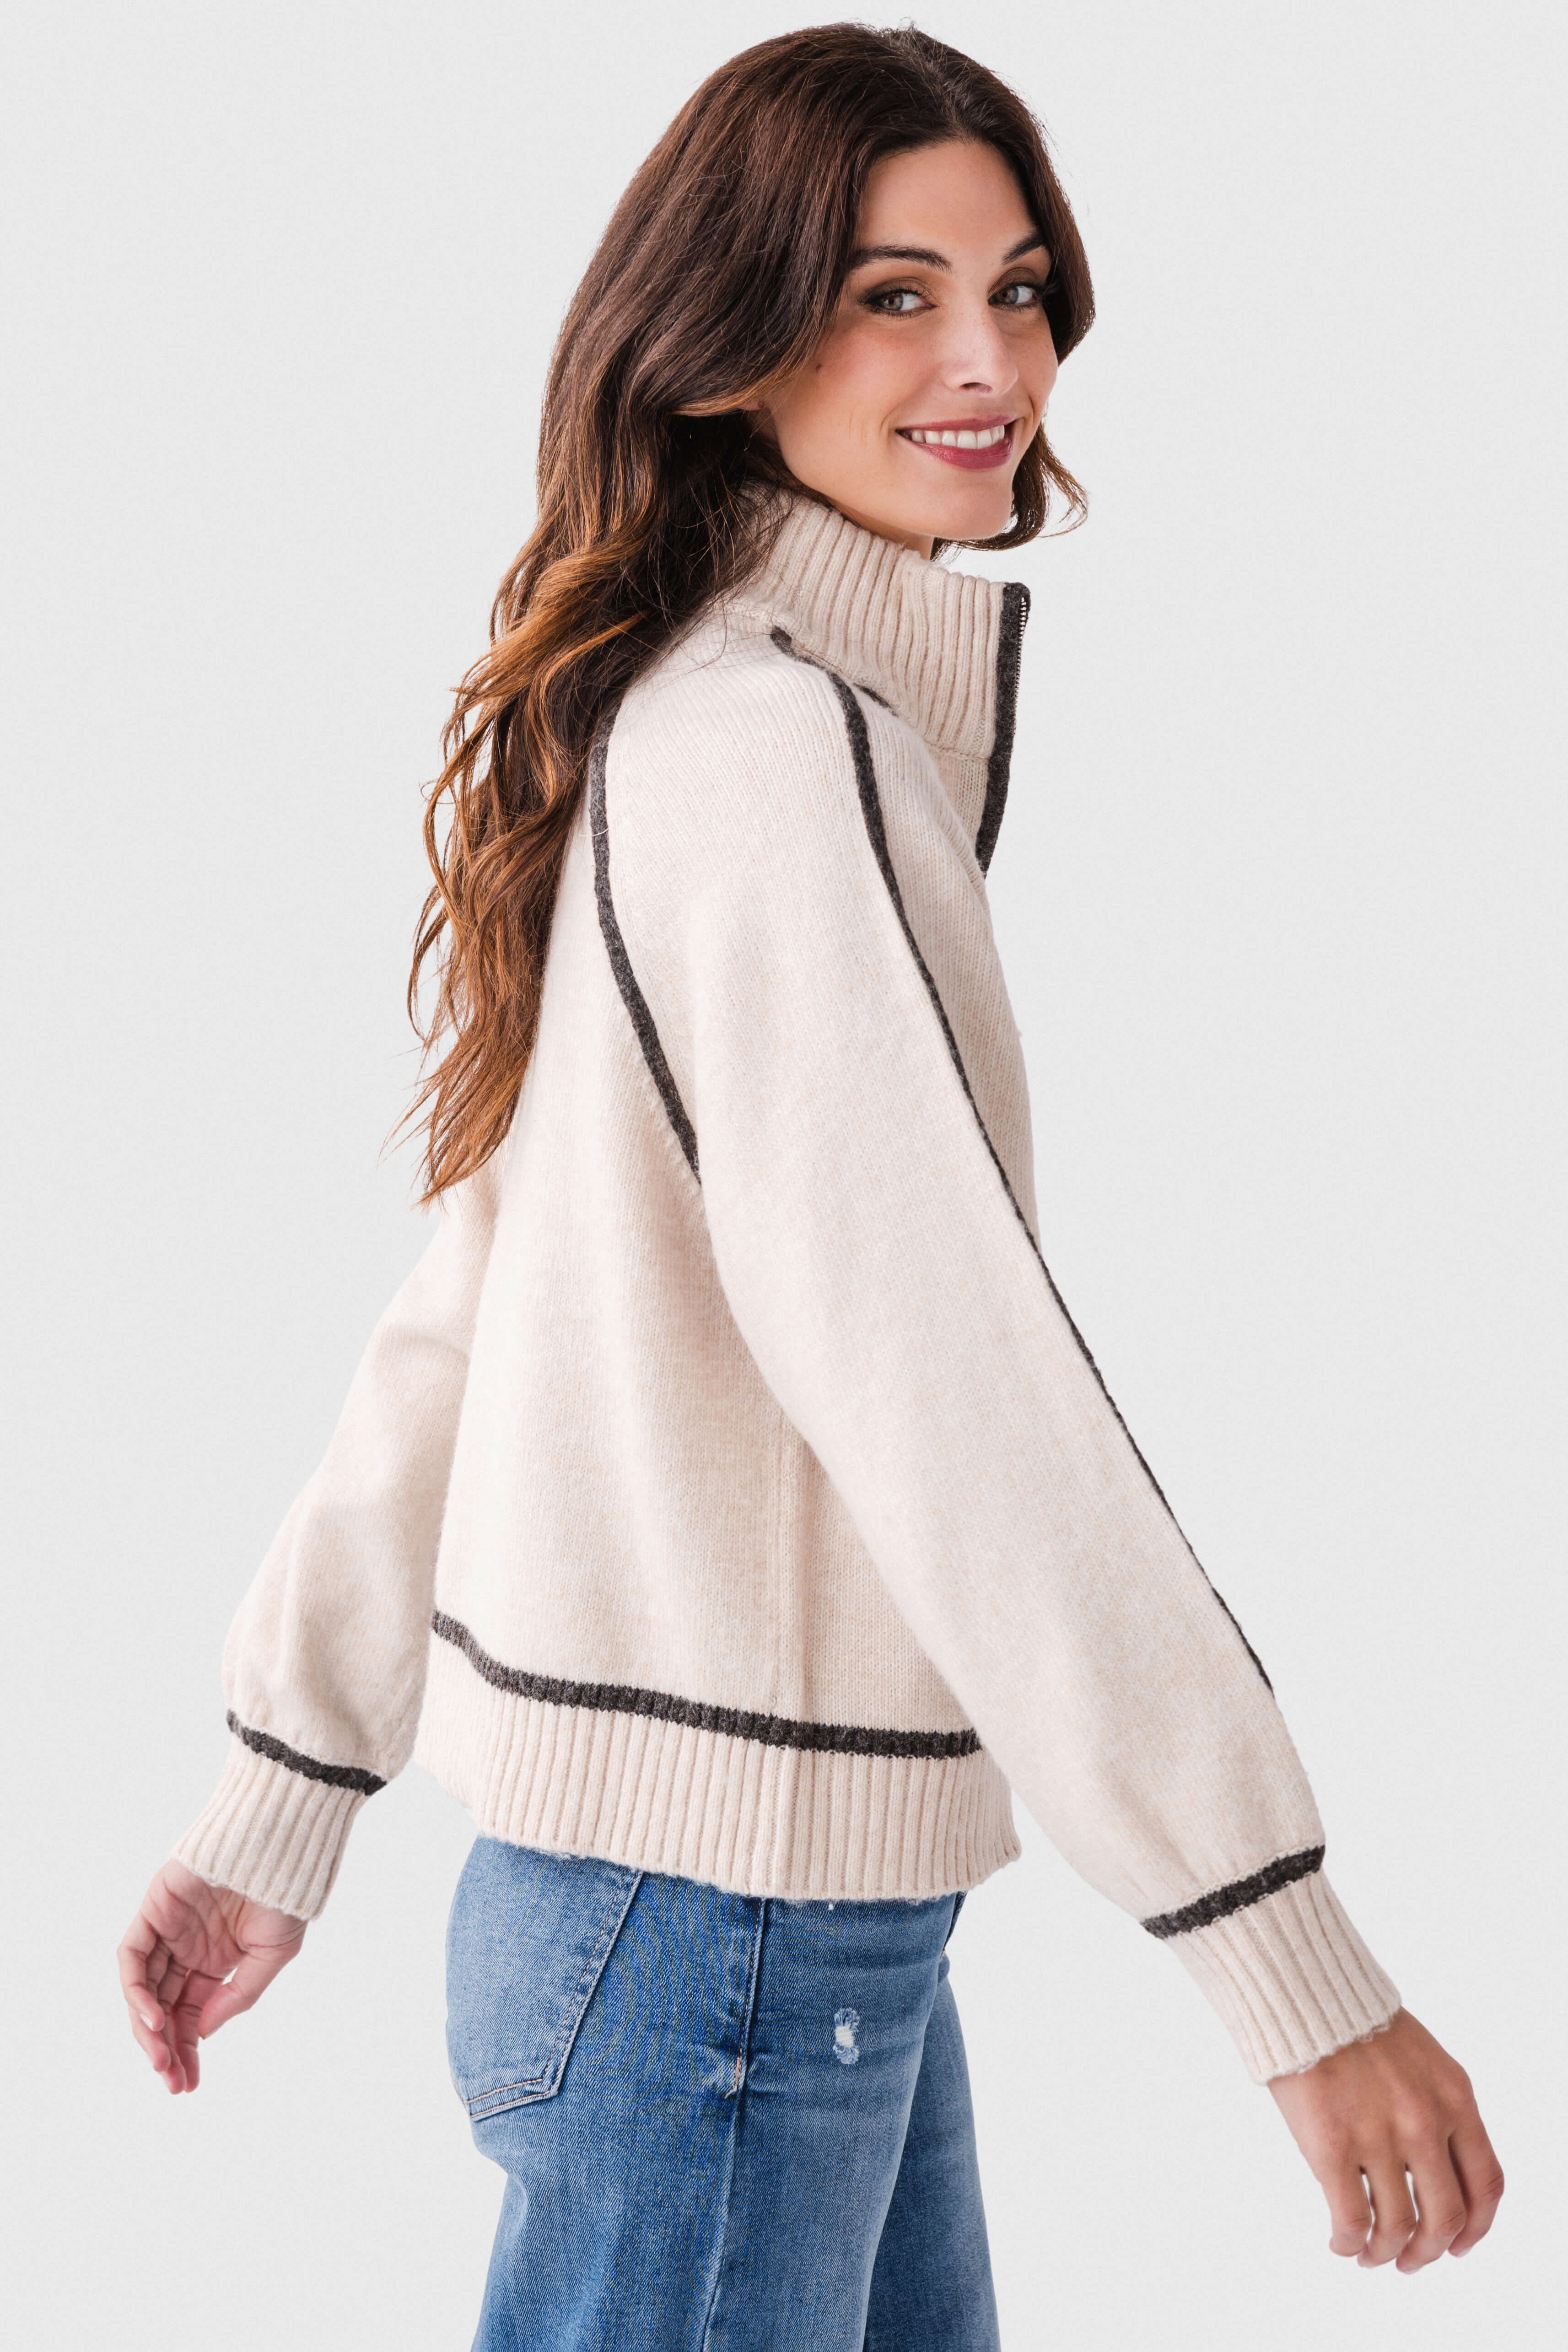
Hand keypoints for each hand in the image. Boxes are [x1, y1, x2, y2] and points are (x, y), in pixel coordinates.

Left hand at [118, 1859, 305, 2093]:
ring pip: (143, 1988)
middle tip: (171, 2081)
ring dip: (146, 2027)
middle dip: (164, 2048)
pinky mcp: (154, 1909)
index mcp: (214, 1962)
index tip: (187, 2085)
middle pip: (163, 2008)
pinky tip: (154, 2017)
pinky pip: (132, 1957)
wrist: (280, 1842)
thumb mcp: (273, 1955)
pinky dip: (136, 1989)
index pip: (190, 2015)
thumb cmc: (285, 1893)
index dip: (186, 2051)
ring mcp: (167, 1930)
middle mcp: (186, 1949)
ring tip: (161, 2059)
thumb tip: (204, 2032)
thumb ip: (239, 1995)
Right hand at [1269, 2007, 1502, 2269]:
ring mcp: (1379, 2137)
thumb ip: (1438, 2110)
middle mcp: (1425, 2123)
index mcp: (1454, 2098)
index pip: (1486, 2184)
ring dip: (1385, 2253)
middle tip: (1409, 2260)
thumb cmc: (1355, 2022)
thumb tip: (1436, 2173)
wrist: (1303, 1992)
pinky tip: (1340, 2242)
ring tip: (1369, 2255)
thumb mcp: (1423, 2060)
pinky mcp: (1332, 2147)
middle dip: (1428, 2251)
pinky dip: (1349, 2243)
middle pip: (1445, 2217)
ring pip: (1399, 2228)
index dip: (1476, 2228)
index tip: (1457, 2245)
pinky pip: (1351, 2220)